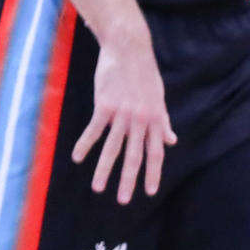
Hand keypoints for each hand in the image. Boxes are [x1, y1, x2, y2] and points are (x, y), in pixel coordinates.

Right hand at [73, 32, 174, 203]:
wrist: (129, 49)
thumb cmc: (144, 72)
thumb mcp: (159, 98)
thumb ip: (163, 121)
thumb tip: (172, 141)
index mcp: (155, 120)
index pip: (156, 153)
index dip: (153, 173)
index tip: (149, 192)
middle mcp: (140, 121)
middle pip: (134, 156)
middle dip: (128, 180)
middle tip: (123, 200)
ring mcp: (122, 114)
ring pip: (113, 148)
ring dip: (105, 169)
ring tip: (97, 187)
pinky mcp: (105, 105)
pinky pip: (94, 130)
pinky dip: (85, 145)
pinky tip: (77, 157)